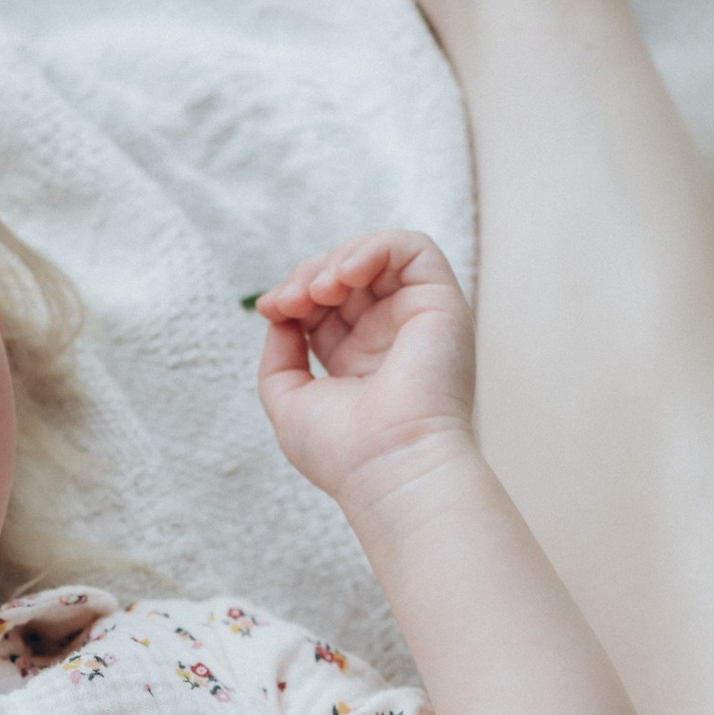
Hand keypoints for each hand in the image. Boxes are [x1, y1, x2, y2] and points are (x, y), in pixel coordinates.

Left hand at [254, 229, 475, 512]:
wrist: (388, 467)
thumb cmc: (342, 451)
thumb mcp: (289, 400)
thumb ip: (280, 356)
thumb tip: (280, 316)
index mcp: (358, 359)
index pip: (324, 304)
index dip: (293, 294)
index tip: (271, 309)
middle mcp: (390, 336)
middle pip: (346, 276)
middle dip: (308, 275)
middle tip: (290, 300)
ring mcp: (417, 318)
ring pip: (377, 256)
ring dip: (338, 260)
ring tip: (320, 290)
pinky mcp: (442, 304)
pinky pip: (413, 249)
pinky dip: (375, 248)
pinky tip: (347, 275)